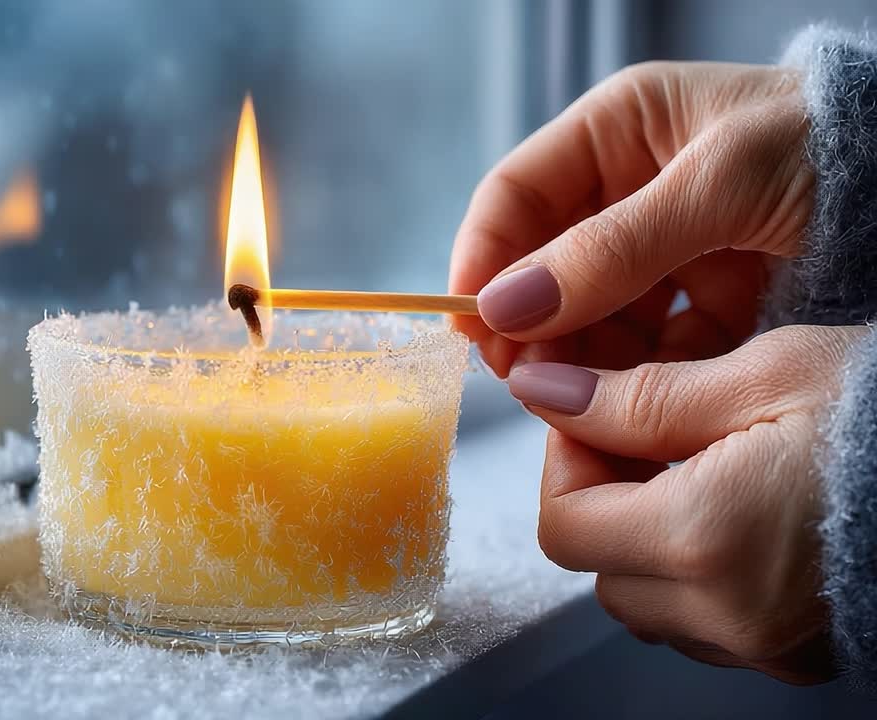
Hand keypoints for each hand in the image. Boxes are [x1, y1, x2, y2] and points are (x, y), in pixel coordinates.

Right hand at [449, 62, 811, 376]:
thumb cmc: (838, 153)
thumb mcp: (720, 187)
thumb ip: (612, 249)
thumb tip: (503, 307)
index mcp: (620, 131)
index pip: (515, 195)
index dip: (481, 258)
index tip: (468, 325)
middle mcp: (627, 189)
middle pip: (542, 263)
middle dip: (528, 321)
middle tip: (520, 380)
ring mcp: (663, 249)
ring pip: (586, 313)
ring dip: (575, 358)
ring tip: (573, 402)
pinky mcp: (700, 301)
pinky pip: (643, 346)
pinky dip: (630, 379)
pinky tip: (627, 406)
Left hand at [508, 324, 864, 682]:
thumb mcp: (763, 374)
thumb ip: (636, 397)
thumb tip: (543, 390)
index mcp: (704, 539)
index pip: (565, 522)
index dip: (566, 461)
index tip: (593, 412)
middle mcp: (726, 611)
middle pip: (596, 566)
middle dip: (599, 496)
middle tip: (644, 432)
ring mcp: (763, 643)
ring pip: (642, 598)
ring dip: (642, 535)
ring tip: (698, 467)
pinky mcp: (795, 652)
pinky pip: (700, 620)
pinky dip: (692, 570)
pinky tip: (736, 513)